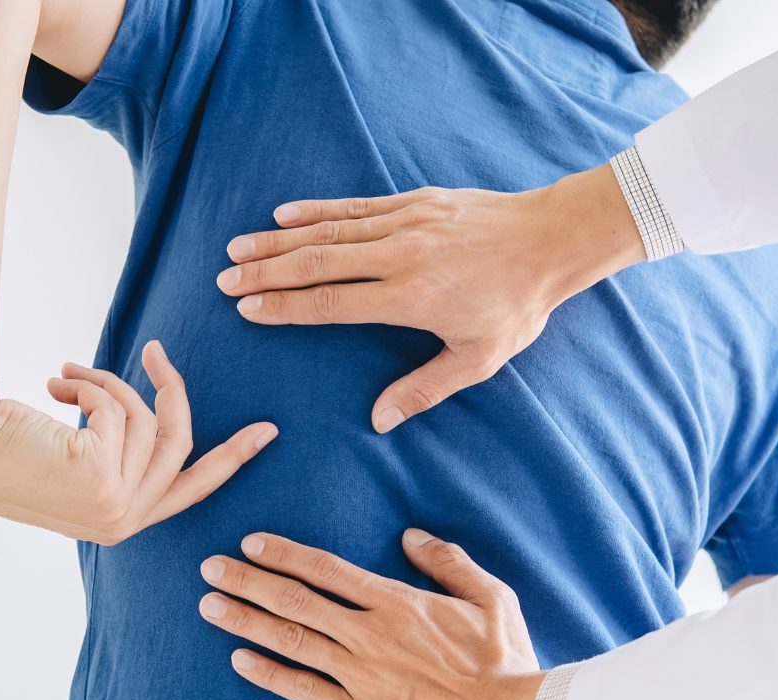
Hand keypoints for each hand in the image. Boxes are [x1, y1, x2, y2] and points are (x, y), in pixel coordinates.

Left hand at [0, 340, 276, 544]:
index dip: (233, 457)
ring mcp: (114, 507)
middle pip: (181, 445)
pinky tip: (53, 386)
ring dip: (106, 384)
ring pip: (146, 420)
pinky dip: (89, 386)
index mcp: (118, 523)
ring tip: (64, 375)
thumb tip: (146, 410)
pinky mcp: (102, 481)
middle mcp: (122, 523)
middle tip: (158, 351)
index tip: (267, 432)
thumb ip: (113, 449)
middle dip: (174, 392)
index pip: (191, 488)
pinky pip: (120, 411)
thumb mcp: (70, 457)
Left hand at [196, 529, 553, 699]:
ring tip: (209, 606)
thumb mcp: (490, 598)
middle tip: (209, 568)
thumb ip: (449, 563)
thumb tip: (412, 537)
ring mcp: (360, 675)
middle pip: (295, 600)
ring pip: (290, 640)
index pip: (326, 569)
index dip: (284, 554)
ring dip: (245, 621)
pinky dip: (268, 675)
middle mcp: (368, 633)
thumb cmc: (505, 661)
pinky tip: (239, 661)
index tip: (251, 543)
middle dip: (247, 580)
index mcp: (396, 601)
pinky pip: (304, 691)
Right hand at [214, 163, 644, 431]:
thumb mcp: (478, 359)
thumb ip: (424, 389)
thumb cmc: (517, 305)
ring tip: (238, 248)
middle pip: (318, 263)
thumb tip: (378, 420)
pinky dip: (316, 211)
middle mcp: (400, 256)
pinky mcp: (415, 202)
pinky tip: (284, 216)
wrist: (552, 240)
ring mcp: (406, 223)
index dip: (285, 307)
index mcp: (411, 298)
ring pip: (329, 232)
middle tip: (224, 280)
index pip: (332, 303)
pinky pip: (355, 207)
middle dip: (266, 272)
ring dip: (279, 241)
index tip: (247, 309)